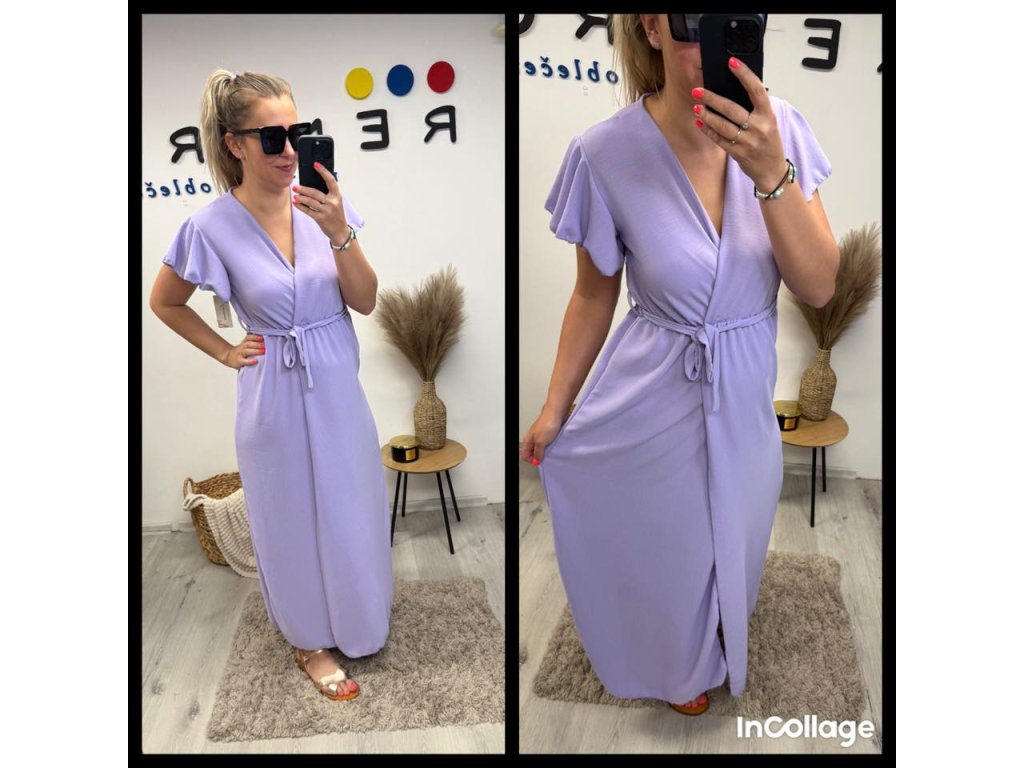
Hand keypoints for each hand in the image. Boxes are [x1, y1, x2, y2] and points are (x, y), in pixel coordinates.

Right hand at [221, 333, 264, 368]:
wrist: (228, 357)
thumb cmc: (241, 352)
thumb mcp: (245, 345)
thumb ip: (253, 343)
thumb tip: (266, 342)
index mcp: (244, 342)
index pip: (248, 337)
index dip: (255, 337)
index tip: (262, 338)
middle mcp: (242, 347)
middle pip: (249, 344)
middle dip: (257, 344)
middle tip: (265, 346)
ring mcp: (240, 354)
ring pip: (247, 351)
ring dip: (255, 351)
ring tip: (263, 351)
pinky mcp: (239, 361)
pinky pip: (244, 361)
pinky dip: (250, 361)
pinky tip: (256, 361)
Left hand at [292, 162, 349, 244]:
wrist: (340, 231)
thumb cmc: (336, 215)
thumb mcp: (336, 203)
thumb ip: (327, 194)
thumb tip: (310, 186)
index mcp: (337, 195)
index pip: (330, 180)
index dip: (323, 171)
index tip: (315, 164)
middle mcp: (333, 202)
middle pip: (315, 193)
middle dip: (303, 189)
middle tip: (295, 186)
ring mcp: (327, 211)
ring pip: (310, 202)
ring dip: (301, 198)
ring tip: (295, 196)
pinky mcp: (321, 219)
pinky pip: (308, 211)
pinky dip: (301, 207)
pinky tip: (297, 204)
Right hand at [521, 408, 565, 465]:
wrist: (556, 413)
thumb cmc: (547, 425)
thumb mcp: (541, 442)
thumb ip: (538, 453)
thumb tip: (536, 462)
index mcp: (528, 441)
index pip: (525, 455)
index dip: (531, 460)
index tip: (540, 460)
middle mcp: (533, 439)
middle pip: (533, 453)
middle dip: (539, 456)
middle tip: (546, 456)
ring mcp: (540, 436)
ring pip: (541, 449)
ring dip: (546, 452)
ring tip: (551, 450)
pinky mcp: (548, 434)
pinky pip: (548, 444)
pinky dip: (551, 447)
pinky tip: (555, 446)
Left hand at [692, 57, 787, 190]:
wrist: (772, 170)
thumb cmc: (768, 142)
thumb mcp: (768, 121)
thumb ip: (754, 108)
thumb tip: (732, 91)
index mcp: (768, 114)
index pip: (756, 89)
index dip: (744, 74)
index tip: (731, 62)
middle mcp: (759, 126)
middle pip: (732, 109)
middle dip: (712, 98)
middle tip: (697, 91)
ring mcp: (748, 141)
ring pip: (723, 125)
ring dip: (707, 115)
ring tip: (696, 107)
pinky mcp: (738, 153)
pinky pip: (720, 139)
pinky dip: (708, 130)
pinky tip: (700, 122)